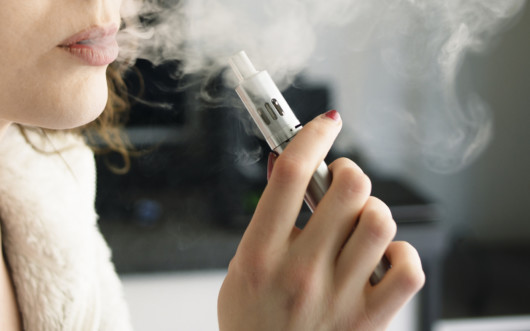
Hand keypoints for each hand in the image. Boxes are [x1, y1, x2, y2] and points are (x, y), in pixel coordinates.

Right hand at [218, 110, 424, 329]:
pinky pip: (407, 269)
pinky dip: (400, 252)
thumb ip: (267, 215)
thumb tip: (287, 164)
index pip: (292, 175)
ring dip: (372, 208)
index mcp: (260, 256)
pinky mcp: (368, 320)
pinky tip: (380, 256)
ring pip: (379, 221)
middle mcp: (301, 273)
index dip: (311, 136)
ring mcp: (338, 298)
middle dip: (348, 170)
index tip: (324, 124)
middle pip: (347, 189)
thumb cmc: (251, 320)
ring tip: (358, 220)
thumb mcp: (241, 264)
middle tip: (340, 179)